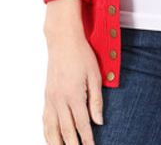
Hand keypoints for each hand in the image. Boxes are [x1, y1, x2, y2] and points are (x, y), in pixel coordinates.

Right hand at [43, 27, 102, 144]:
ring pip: (52, 129)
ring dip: (57, 143)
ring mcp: (51, 98)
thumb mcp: (95, 76)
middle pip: (66, 130)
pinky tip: (51, 138)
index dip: (87, 139)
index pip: (82, 124)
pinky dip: (48, 132)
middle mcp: (60, 99)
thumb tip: (99, 121)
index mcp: (74, 95)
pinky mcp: (47, 95)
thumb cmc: (81, 55)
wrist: (63, 41)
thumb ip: (96, 100)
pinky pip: (45, 119)